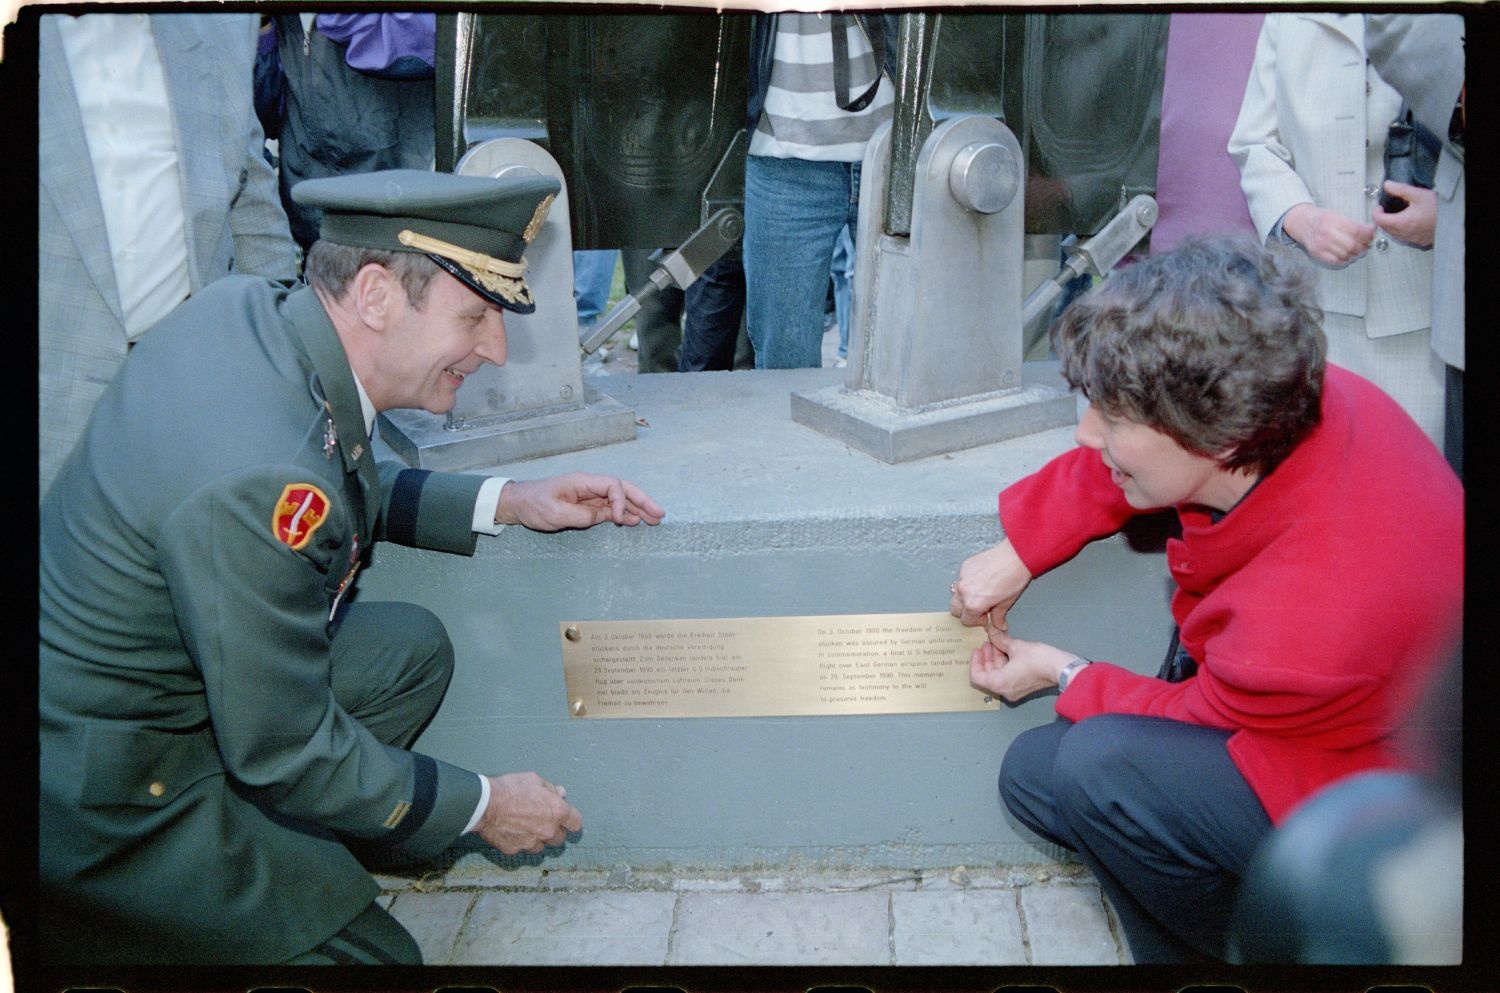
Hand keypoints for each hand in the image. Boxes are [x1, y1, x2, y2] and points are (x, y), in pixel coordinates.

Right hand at [474, 772, 582, 855]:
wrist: (485, 804)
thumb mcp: (534, 780)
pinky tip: (511, 831)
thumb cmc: (510, 789)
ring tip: (525, 826)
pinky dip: (519, 842)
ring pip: (541, 846)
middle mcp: (548, 831)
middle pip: (559, 838)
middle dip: (554, 831)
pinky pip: (521, 848)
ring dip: (537, 839)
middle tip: (542, 820)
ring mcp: (531, 843)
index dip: (571, 821)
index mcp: (557, 812)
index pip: (576, 823)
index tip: (567, 820)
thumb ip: (550, 789)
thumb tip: (560, 793)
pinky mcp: (515, 850)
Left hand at [496, 472, 664, 530]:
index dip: (622, 501)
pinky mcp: (587, 506)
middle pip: (623, 489)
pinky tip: (636, 521)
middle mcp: (590, 486)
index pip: (612, 485)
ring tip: (655, 519)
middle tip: (660, 514)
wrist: (519, 504)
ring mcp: (590, 496)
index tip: (620, 520)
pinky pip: (610, 508)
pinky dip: (625, 514)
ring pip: (620, 499)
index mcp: (583, 481)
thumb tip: (605, 517)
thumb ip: (582, 516)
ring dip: (638, 508)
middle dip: (642, 500)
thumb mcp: (556, 513)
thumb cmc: (534, 505)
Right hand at [949, 539, 1032, 630]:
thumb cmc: (1013, 577)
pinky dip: (968, 583)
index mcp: (973, 604)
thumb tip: (997, 625)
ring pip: (955, 594)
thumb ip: (998, 617)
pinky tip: (981, 580)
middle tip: (980, 607)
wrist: (1016, 557)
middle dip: (966, 611)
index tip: (985, 617)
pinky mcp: (964, 567)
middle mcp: (964, 592)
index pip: (966, 621)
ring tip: (980, 594)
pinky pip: (961, 579)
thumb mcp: (1006, 603)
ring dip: (964, 597)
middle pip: (955, 610)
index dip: (976, 621)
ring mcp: (962, 578)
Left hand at [968, 629, 1078, 702]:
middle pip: (988, 675)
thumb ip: (1000, 640)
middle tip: (988, 642)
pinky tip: (1007, 650)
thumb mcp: (1016, 646)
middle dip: (987, 657)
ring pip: (998, 674)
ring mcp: (1014, 690)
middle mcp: (1005, 690)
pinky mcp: (1023, 687)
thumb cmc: (1039, 660)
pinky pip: (1008, 676)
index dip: (975, 662)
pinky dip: (1005, 664)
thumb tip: (992, 633)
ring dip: (996, 659)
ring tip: (998, 643)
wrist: (1061, 669)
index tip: (977, 649)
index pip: (977, 677)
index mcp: (999, 684)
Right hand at [1281, 203, 1374, 265]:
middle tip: (1367, 245)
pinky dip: (1345, 260)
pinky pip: (1335, 261)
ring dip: (1355, 254)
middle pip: (1352, 245)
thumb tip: (1369, 232)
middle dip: (1363, 246)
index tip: (1372, 234)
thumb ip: (1351, 223)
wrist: (1302, 222)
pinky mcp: (1317, 253)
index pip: (1356, 230)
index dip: (1368, 234)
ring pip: (1345, 254)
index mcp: (1332, 220)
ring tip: (1358, 250)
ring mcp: (1321, 244)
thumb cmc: (1321, 218)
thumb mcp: (1336, 215)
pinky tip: (1347, 255)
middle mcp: (1326, 233)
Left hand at [1373, 181, 1436, 247]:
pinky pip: (1403, 237)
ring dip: (1390, 225)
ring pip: (1392, 234)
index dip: (1376, 212)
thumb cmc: (1438, 209)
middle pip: (1384, 228)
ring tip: (1396, 215)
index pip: (1379, 220)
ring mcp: (1410, 238)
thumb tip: (1388, 185)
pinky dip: (1400, 230)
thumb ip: (1400, 189)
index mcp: (1401, 222)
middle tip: (1385, 210)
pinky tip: (1407, 222)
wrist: (1453, 221)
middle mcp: (1404, 233)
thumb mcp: (1418, 194)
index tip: (1379, 207)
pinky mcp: (1417, 241)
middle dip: (1382, 218)